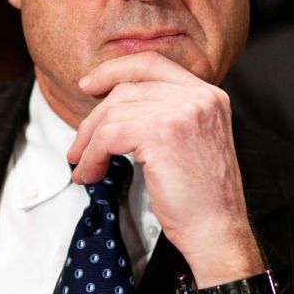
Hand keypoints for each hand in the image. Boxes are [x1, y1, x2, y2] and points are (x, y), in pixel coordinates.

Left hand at [68, 52, 264, 293]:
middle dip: (93, 117)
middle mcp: (199, 96)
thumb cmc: (201, 197)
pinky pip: (108, 136)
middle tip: (77, 146)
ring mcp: (182, 111)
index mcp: (209, 94)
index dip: (115, 69)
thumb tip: (113, 104)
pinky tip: (90, 173)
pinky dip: (91, 155)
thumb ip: (164, 113)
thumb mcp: (191, 140)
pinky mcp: (161, 132)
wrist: (216, 231)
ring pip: (113, 112)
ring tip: (83, 165)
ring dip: (88, 142)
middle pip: (127, 88)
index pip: (153, 63)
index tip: (88, 84)